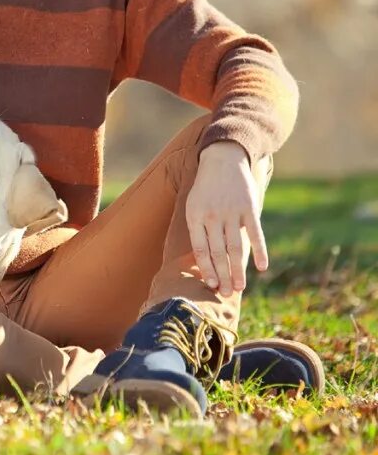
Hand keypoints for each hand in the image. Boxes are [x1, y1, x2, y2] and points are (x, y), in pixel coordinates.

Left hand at [185, 141, 267, 296]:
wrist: (223, 160)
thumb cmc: (205, 189)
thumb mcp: (193, 206)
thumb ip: (198, 230)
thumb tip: (203, 260)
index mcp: (195, 217)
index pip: (200, 249)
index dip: (207, 268)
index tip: (212, 286)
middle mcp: (213, 216)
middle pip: (218, 252)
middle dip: (223, 275)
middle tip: (227, 294)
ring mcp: (232, 212)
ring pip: (235, 247)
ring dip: (238, 270)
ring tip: (240, 288)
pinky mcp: (249, 208)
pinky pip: (255, 234)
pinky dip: (260, 251)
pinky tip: (262, 268)